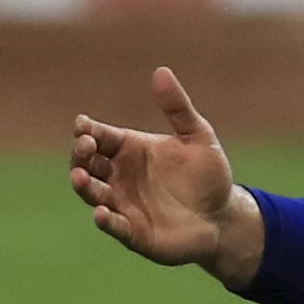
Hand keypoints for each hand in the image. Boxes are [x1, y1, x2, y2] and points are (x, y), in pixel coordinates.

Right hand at [69, 67, 262, 282]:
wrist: (224, 216)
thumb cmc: (208, 175)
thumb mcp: (198, 137)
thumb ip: (178, 108)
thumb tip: (161, 71)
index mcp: (129, 149)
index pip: (99, 135)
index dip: (87, 130)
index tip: (83, 125)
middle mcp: (119, 175)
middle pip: (87, 162)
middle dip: (80, 154)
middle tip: (85, 146)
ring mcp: (123, 204)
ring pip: (93, 193)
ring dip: (84, 185)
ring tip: (80, 176)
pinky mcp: (134, 232)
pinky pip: (114, 226)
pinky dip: (105, 220)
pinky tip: (101, 213)